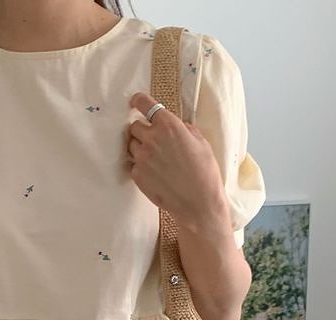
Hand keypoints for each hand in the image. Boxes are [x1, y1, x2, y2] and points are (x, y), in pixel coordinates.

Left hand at [127, 91, 227, 231]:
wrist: (198, 202)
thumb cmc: (204, 171)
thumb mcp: (200, 141)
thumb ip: (183, 128)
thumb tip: (176, 124)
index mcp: (168, 125)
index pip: (145, 104)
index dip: (138, 101)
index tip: (135, 101)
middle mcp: (151, 139)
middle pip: (134, 127)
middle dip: (142, 130)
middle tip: (154, 140)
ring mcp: (142, 158)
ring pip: (131, 145)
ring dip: (139, 148)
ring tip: (156, 158)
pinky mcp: (137, 175)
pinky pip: (133, 164)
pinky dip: (141, 166)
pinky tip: (155, 173)